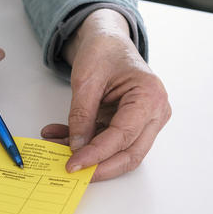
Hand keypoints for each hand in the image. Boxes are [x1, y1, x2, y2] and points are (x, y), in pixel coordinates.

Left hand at [40, 9, 170, 180]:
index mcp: (149, 96)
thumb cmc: (105, 51)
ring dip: (89, 155)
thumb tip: (76, 147)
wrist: (109, 41)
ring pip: (121, 152)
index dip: (97, 154)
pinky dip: (86, 144)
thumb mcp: (86, 80)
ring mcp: (146, 121)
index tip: (73, 164)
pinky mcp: (132, 125)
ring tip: (57, 149)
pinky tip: (61, 137)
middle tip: (73, 172)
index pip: (123, 136)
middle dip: (100, 167)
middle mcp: (155, 112)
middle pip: (130, 153)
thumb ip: (81, 115)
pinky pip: (110, 143)